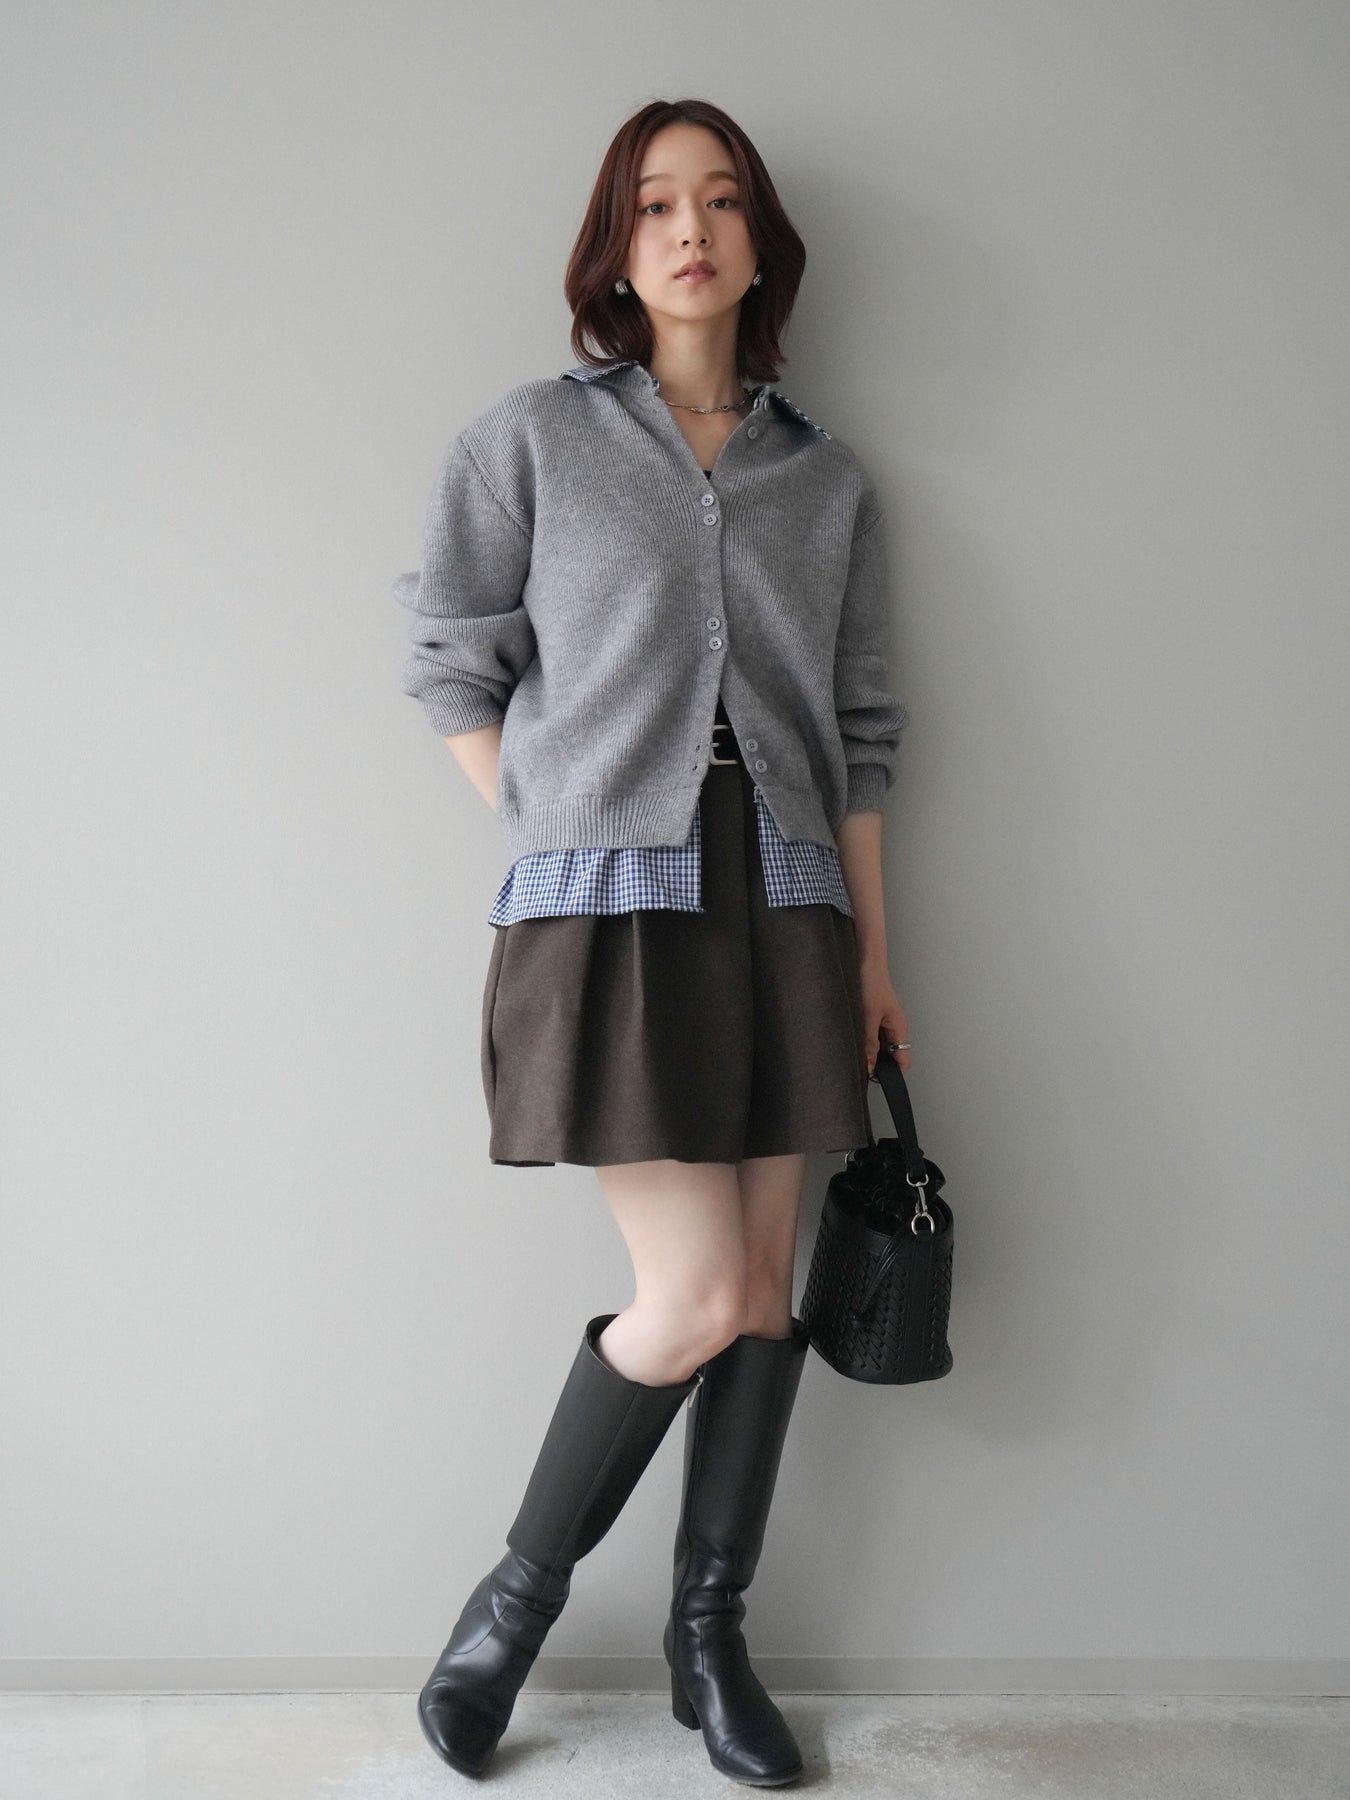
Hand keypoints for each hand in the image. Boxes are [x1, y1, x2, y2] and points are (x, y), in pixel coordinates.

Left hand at [859, 952, 910, 1075]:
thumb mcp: (868, 1017)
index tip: (874, 1077)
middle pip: (889, 1057)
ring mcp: (883, 1023)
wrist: (863, 960)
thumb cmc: (871, 982)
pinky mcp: (872, 1018)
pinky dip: (861, 1039)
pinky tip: (852, 1033)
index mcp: (899, 1029)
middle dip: (875, 1062)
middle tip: (859, 1061)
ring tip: (854, 1042)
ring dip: (866, 1049)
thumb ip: (869, 1044)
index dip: (890, 1073)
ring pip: (877, 1047)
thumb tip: (869, 1067)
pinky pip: (869, 1036)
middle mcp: (893, 1028)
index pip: (902, 1062)